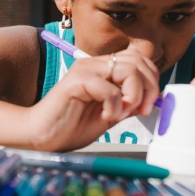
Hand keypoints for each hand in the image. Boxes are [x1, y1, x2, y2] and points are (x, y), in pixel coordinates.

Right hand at [25, 49, 159, 150]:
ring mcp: (85, 70)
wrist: (43, 136)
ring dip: (133, 96)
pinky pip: (109, 88)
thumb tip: (151, 99)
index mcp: (104, 69)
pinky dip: (114, 106)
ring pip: (128, 70)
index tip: (148, 105)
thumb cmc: (71, 126)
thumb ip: (128, 103)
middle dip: (149, 88)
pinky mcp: (76, 81)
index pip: (139, 58)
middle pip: (138, 61)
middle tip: (141, 110)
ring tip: (121, 113)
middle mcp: (95, 64)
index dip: (151, 79)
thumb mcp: (110, 114)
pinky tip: (105, 117)